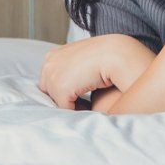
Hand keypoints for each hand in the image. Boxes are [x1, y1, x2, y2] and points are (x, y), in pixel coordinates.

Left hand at [38, 34, 155, 109]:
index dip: (62, 90)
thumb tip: (73, 87)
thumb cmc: (105, 57)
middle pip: (48, 91)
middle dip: (62, 98)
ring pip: (56, 100)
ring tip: (84, 107)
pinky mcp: (61, 88)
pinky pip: (65, 107)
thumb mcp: (83, 61)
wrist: (116, 54)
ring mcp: (53, 75)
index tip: (75, 97)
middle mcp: (49, 63)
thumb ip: (73, 72)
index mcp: (53, 56)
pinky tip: (88, 110)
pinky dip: (75, 110)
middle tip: (78, 104)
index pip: (49, 80)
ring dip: (69, 104)